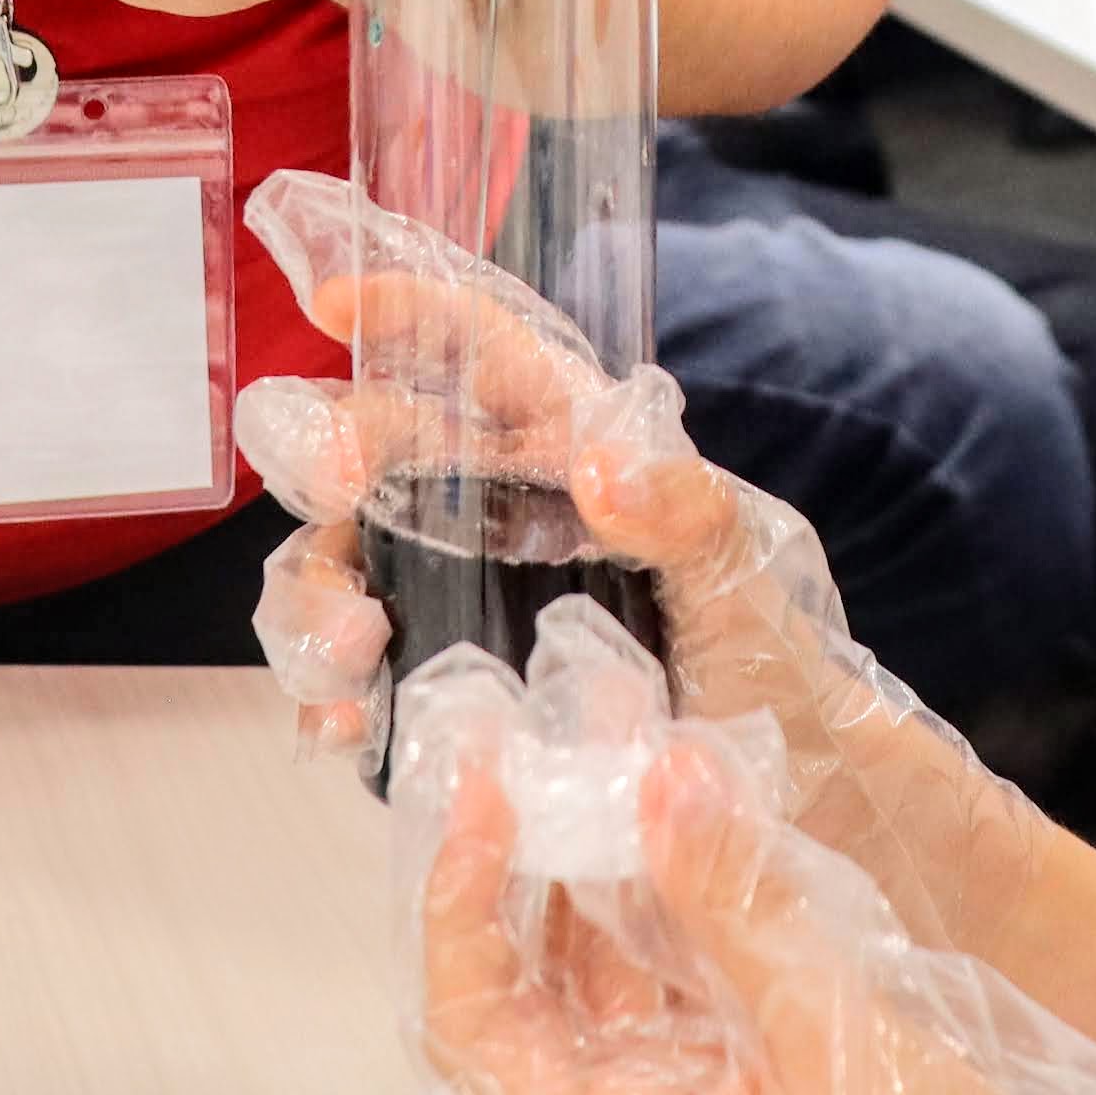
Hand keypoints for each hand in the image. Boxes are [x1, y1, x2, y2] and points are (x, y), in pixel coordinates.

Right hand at [232, 173, 1054, 954]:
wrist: (781, 796)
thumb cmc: (774, 663)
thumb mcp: (745, 580)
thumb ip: (686, 512)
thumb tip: (600, 457)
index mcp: (571, 452)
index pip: (481, 354)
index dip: (409, 311)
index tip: (342, 298)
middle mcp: (496, 516)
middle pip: (377, 460)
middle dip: (330, 457)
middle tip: (336, 485)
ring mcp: (454, 605)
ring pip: (339, 569)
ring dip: (313, 595)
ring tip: (348, 646)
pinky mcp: (439, 693)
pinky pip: (353, 682)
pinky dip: (328, 698)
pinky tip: (339, 729)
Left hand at [396, 658, 1095, 1094]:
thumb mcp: (841, 1050)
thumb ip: (743, 909)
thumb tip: (664, 781)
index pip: (474, 1026)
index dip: (457, 902)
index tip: (485, 791)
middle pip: (537, 989)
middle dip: (539, 855)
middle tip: (558, 732)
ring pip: (619, 980)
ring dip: (622, 866)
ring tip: (639, 746)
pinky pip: (695, 991)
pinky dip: (694, 904)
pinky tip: (714, 819)